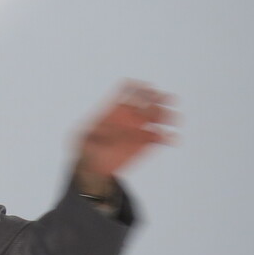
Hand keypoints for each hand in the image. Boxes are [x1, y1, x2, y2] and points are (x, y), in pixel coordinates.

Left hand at [74, 81, 175, 195]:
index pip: (128, 89)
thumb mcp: (82, 139)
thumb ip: (92, 132)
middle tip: (165, 99)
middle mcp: (130, 115)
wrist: (95, 166)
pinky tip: (172, 139)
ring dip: (168, 115)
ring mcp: (140, 128)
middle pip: (148, 100)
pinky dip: (170, 137)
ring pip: (159, 116)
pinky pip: (163, 138)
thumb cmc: (87, 147)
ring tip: (173, 119)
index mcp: (114, 109)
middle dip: (158, 98)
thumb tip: (101, 131)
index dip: (137, 88)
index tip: (145, 90)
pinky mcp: (148, 142)